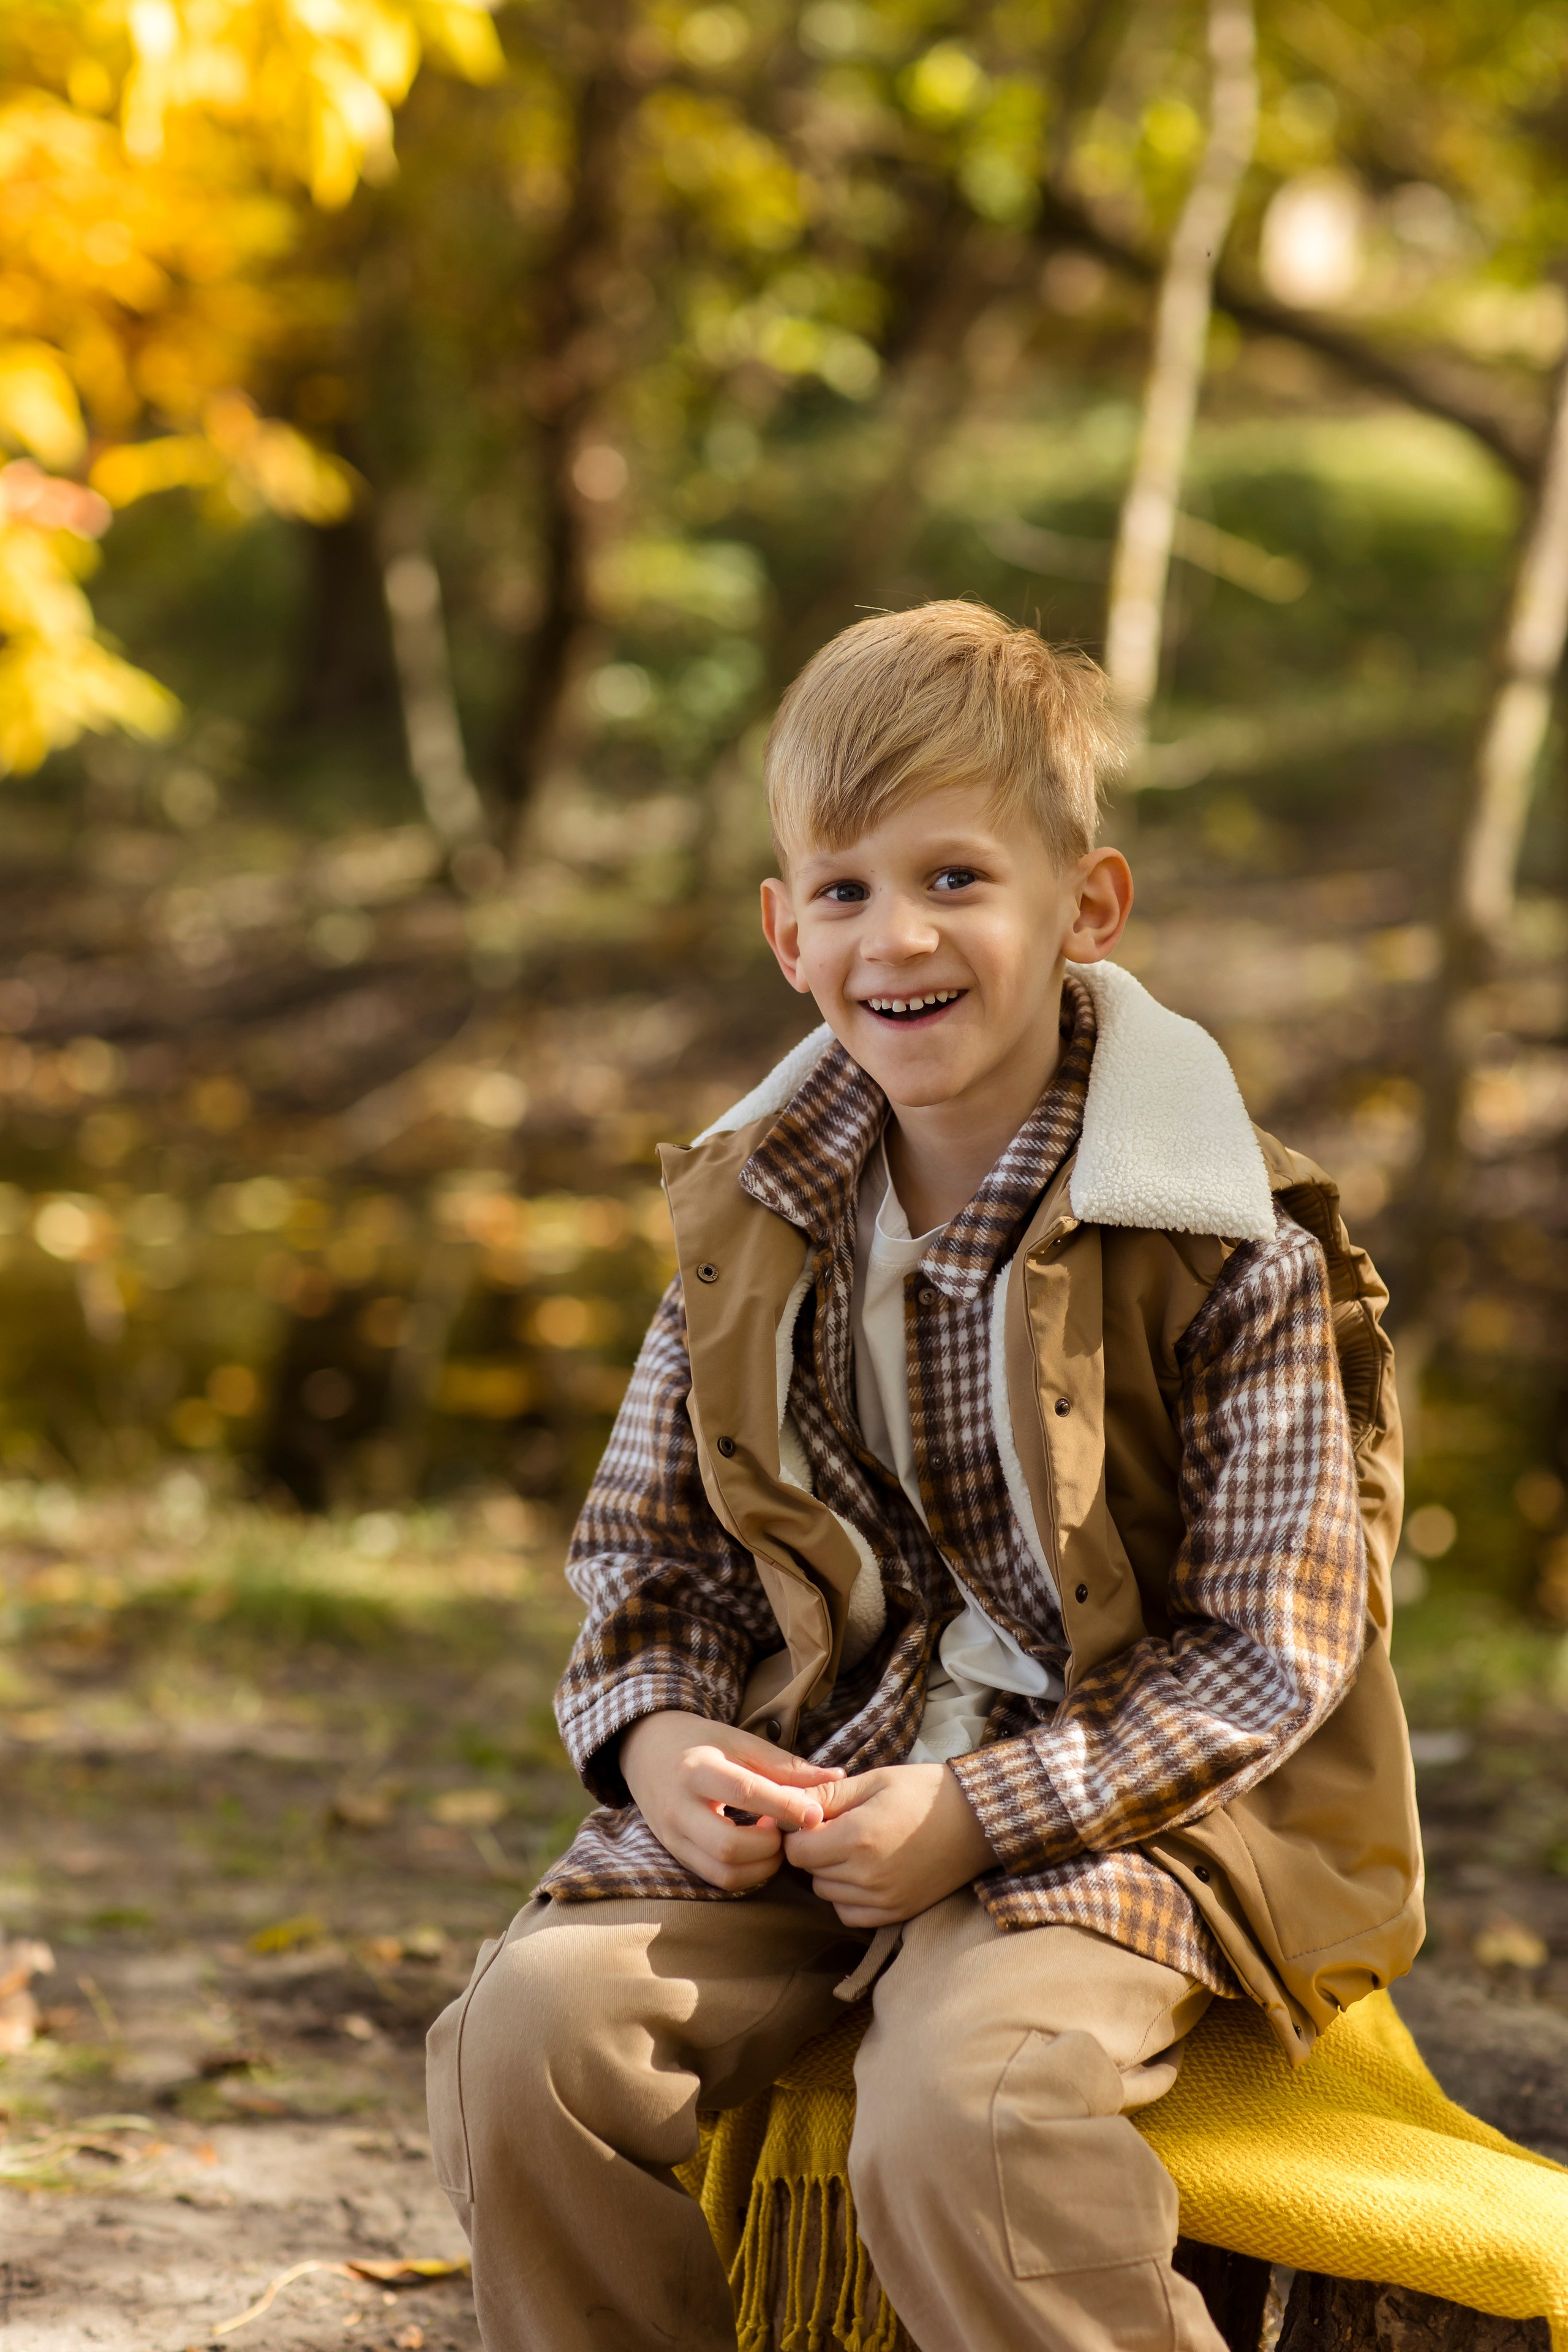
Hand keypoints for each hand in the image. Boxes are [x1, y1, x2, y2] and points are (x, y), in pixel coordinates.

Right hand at [620, 1710, 843, 1892]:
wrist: (645, 1750)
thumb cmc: (700, 1742)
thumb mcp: (740, 1742)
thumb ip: (786, 1765)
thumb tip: (837, 1778)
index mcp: (697, 1768)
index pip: (745, 1792)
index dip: (784, 1806)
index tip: (815, 1814)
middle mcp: (679, 1807)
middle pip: (730, 1845)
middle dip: (770, 1846)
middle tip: (786, 1829)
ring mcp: (673, 1836)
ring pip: (723, 1872)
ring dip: (761, 1866)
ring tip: (773, 1840)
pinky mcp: (675, 1854)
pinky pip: (716, 1878)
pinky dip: (746, 1873)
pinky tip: (756, 1851)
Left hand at [782, 1762, 996, 1925]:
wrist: (978, 1821)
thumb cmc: (924, 1792)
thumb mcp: (874, 1780)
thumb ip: (827, 1794)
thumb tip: (787, 1801)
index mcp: (857, 1837)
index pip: (797, 1851)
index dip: (799, 1833)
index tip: (814, 1819)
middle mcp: (866, 1875)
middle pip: (810, 1873)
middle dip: (815, 1851)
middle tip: (838, 1828)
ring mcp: (883, 1899)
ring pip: (827, 1894)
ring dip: (831, 1874)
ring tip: (857, 1848)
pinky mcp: (897, 1914)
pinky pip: (850, 1915)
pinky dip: (848, 1898)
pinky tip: (865, 1873)